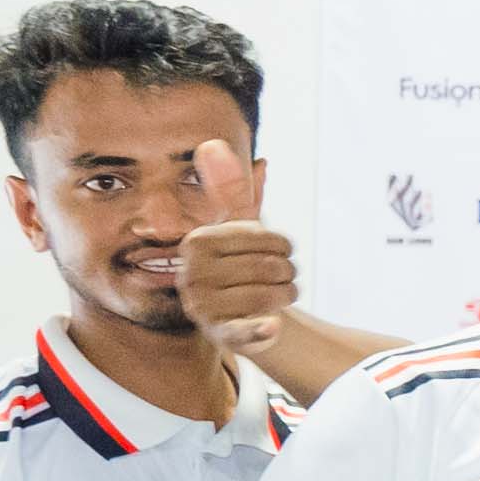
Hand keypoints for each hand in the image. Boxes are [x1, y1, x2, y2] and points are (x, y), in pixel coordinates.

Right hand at [174, 139, 299, 352]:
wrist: (246, 311)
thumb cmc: (242, 261)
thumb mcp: (240, 224)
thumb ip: (230, 188)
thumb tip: (212, 144)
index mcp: (196, 242)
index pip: (259, 236)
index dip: (281, 244)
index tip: (278, 250)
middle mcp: (191, 275)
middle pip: (268, 267)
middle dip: (288, 271)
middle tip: (283, 276)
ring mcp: (203, 308)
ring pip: (269, 295)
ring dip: (287, 294)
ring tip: (279, 294)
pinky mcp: (221, 336)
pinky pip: (243, 332)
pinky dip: (260, 331)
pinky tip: (272, 328)